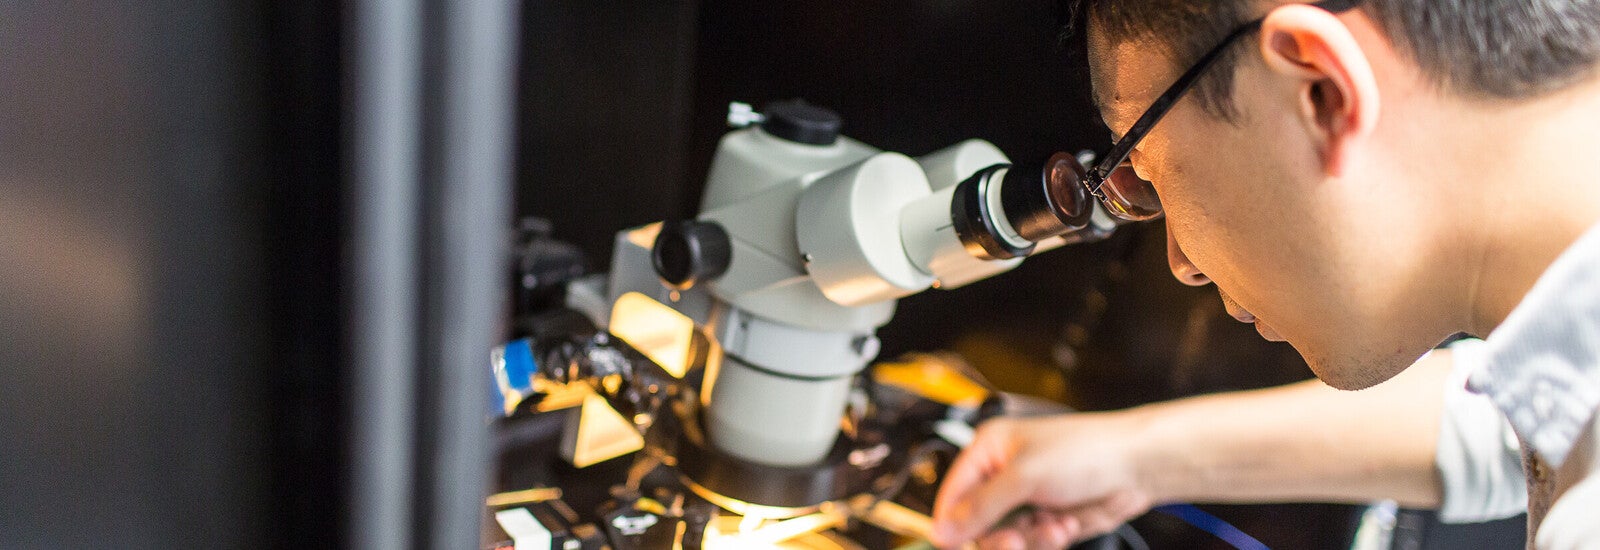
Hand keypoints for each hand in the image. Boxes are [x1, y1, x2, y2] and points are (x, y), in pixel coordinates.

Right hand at [930, 412, 1154, 548]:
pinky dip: (1049, 538)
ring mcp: (1029, 499)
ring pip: (1007, 538)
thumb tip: (944, 530)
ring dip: (1031, 537)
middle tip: (1017, 539)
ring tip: (1054, 526)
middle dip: (1001, 534)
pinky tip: (1066, 524)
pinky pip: (1033, 543)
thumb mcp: (1024, 476)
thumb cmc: (1087, 450)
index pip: (954, 493)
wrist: (1138, 467)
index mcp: (990, 450)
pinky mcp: (1049, 519)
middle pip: (979, 523)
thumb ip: (981, 506)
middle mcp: (1005, 475)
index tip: (953, 544)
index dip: (952, 522)